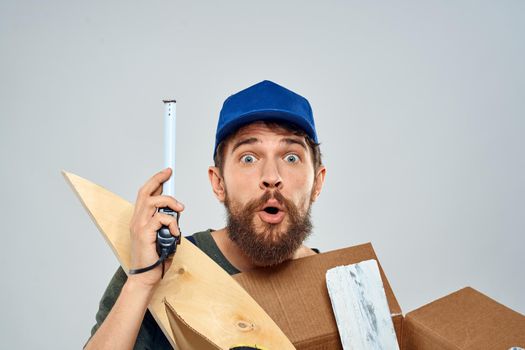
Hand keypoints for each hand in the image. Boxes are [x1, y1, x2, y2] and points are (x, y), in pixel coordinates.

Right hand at [128, 168, 183, 287]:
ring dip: (170, 202)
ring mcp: (139, 226)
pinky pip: (160, 219)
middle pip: (145, 192)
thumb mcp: (164, 236)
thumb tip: (177, 212)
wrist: (146, 276)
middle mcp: (137, 220)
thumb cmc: (156, 258)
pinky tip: (174, 232)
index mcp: (140, 219)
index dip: (155, 181)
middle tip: (169, 172)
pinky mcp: (144, 233)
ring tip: (180, 210)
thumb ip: (167, 223)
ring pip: (153, 201)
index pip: (145, 194)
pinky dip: (171, 223)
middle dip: (158, 179)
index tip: (166, 173)